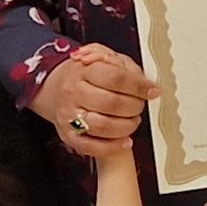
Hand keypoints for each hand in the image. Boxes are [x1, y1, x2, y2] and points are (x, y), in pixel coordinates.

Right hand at [28, 44, 157, 157]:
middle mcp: (73, 92)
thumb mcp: (102, 58)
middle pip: (111, 103)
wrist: (53, 88)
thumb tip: (146, 83)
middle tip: (140, 105)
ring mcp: (69, 115)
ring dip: (126, 126)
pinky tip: (125, 141)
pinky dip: (112, 147)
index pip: (115, 78)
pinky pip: (91, 147)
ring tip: (133, 121)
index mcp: (83, 70)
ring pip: (103, 126)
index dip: (139, 86)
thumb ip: (124, 67)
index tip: (153, 91)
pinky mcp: (68, 135)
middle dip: (134, 107)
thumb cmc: (83, 74)